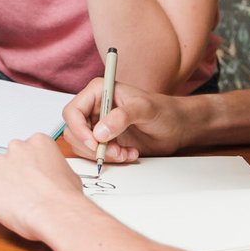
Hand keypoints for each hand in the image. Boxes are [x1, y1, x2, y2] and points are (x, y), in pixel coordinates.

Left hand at [0, 135, 87, 242]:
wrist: (54, 212)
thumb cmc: (64, 197)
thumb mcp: (69, 175)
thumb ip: (53, 169)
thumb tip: (52, 178)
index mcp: (38, 142)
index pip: (29, 150)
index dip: (31, 166)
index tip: (34, 177)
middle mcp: (17, 148)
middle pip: (11, 158)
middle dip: (16, 173)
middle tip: (26, 190)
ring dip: (4, 185)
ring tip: (19, 202)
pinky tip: (8, 206)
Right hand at [62, 78, 206, 161]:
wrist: (177, 127)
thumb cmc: (164, 111)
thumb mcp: (145, 109)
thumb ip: (122, 117)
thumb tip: (99, 132)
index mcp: (98, 91)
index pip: (72, 111)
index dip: (79, 129)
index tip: (95, 143)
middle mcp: (94, 108)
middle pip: (74, 132)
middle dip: (93, 146)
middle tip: (115, 152)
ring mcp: (98, 125)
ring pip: (83, 146)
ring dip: (103, 154)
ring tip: (125, 153)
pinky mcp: (105, 140)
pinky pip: (95, 154)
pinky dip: (110, 158)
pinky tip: (128, 154)